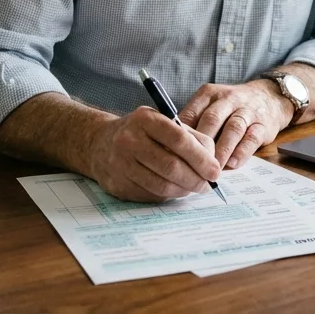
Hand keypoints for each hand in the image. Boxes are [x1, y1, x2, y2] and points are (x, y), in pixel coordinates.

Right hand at [86, 106, 221, 202]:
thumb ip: (189, 137)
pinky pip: (151, 194)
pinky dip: (168, 195)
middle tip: (208, 184)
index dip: (201, 157)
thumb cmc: (140, 132)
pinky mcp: (118, 184)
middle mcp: (129, 140)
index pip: (179, 139)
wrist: (99, 143)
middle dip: (196, 178)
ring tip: (194, 187)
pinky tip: (175, 189)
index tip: (215, 170)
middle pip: (171, 165)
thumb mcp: (161, 123)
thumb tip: (213, 162)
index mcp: (145, 119)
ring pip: (162, 184)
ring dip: (184, 190)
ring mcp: (120, 163)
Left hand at [179, 81, 293, 170]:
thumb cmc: (230, 108)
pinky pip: (252, 138)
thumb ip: (194, 122)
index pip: (192, 112)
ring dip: (222, 150)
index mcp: (209, 94)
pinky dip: (241, 152)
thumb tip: (171, 147)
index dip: (183, 135)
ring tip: (212, 170)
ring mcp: (247, 110)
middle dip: (202, 145)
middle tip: (193, 166)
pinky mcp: (263, 124)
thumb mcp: (210, 106)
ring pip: (233, 129)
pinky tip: (232, 164)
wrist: (269, 97)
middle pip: (212, 120)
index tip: (174, 155)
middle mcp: (227, 99)